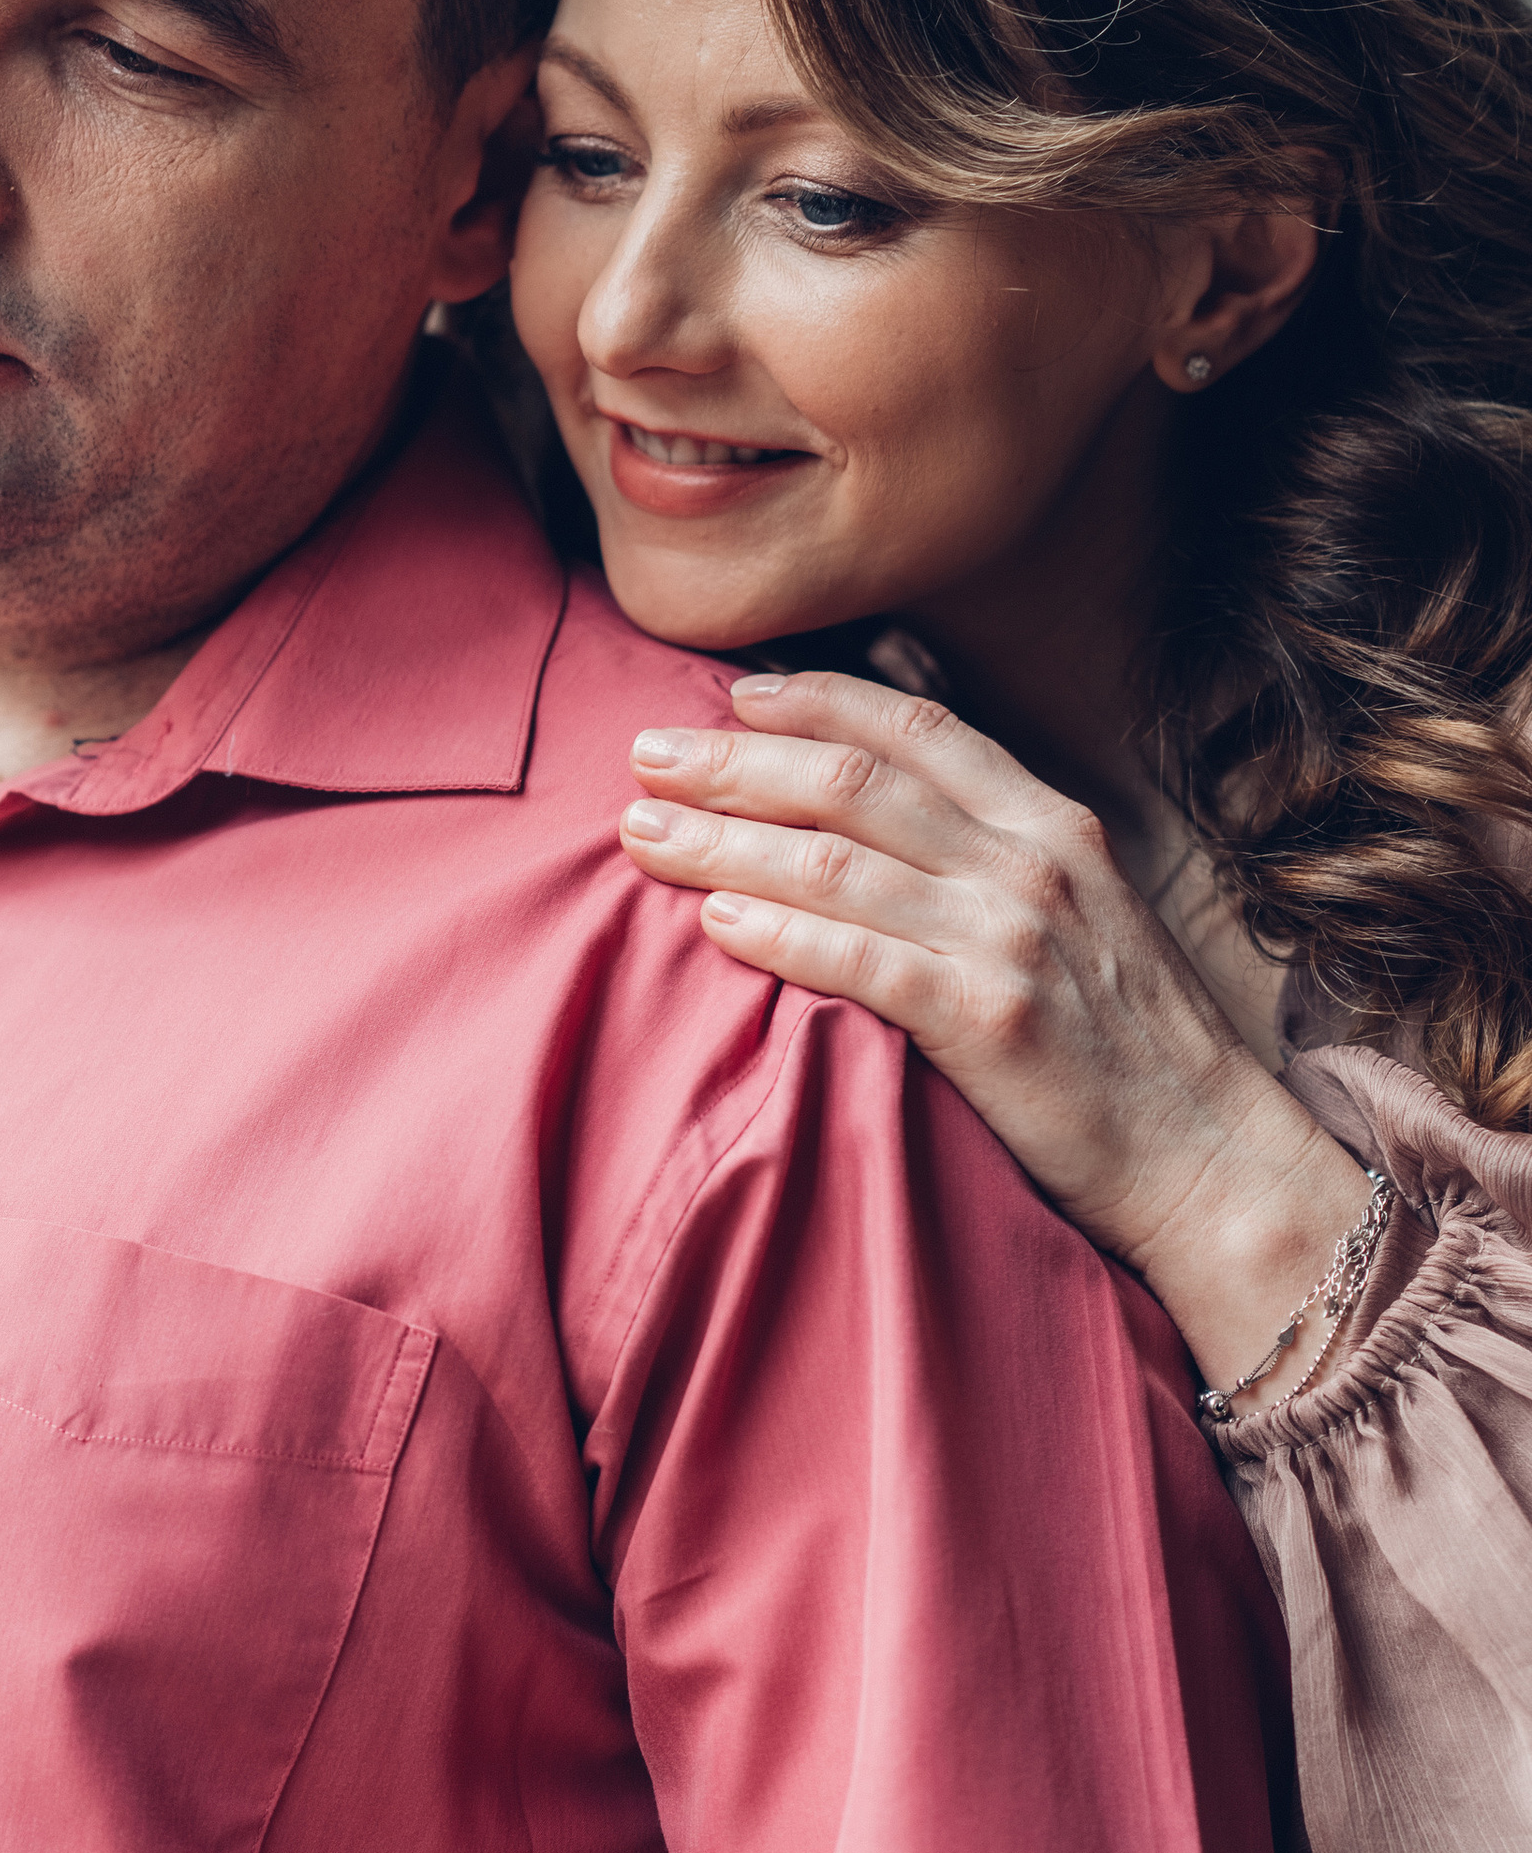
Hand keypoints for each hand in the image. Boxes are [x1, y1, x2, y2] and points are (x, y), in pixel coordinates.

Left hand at [619, 669, 1375, 1409]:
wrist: (1210, 1157)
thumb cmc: (1130, 1046)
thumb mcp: (1083, 915)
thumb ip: (995, 855)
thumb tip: (889, 812)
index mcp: (1052, 826)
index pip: (914, 731)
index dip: (814, 702)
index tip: (731, 696)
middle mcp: (1031, 863)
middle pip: (851, 783)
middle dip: (734, 761)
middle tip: (644, 753)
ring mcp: (1011, 938)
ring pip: (835, 863)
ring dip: (725, 841)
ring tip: (642, 834)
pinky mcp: (988, 1019)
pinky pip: (857, 960)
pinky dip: (779, 933)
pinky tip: (715, 921)